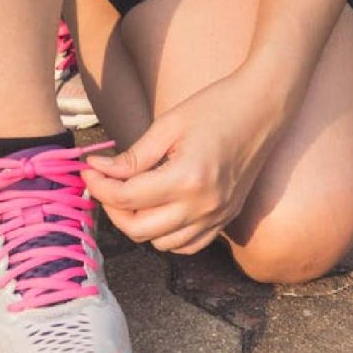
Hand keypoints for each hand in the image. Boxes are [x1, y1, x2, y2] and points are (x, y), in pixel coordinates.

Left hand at [82, 69, 289, 254]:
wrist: (264, 107)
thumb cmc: (216, 107)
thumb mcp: (168, 125)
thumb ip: (133, 156)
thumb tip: (99, 170)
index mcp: (187, 178)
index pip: (127, 198)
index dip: (100, 186)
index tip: (89, 170)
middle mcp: (204, 206)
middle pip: (139, 229)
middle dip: (113, 209)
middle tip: (105, 184)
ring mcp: (218, 216)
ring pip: (161, 244)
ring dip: (139, 224)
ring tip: (131, 195)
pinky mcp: (226, 219)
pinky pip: (188, 245)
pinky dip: (167, 236)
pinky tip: (159, 210)